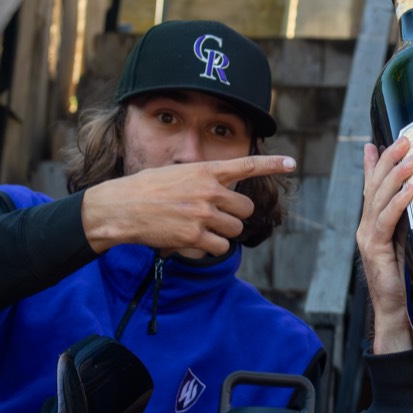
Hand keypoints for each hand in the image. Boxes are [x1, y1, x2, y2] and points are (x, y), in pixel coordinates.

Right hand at [80, 156, 296, 255]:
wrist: (119, 208)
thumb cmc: (144, 189)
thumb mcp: (176, 173)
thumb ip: (202, 180)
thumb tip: (220, 193)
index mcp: (205, 171)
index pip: (246, 165)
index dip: (272, 164)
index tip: (292, 163)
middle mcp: (209, 191)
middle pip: (245, 210)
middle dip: (234, 217)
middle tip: (215, 218)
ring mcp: (203, 214)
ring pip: (235, 231)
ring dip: (222, 234)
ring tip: (200, 229)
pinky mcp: (195, 237)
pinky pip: (219, 248)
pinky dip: (209, 249)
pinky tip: (192, 242)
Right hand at [356, 139, 412, 352]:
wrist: (398, 312)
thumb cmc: (409, 279)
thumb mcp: (412, 243)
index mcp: (374, 223)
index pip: (372, 187)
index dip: (373, 163)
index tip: (379, 140)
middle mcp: (367, 226)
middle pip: (374, 185)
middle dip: (388, 159)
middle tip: (406, 139)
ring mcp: (368, 237)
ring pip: (378, 198)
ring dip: (396, 175)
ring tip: (411, 157)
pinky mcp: (375, 250)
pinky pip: (385, 221)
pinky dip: (397, 203)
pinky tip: (410, 190)